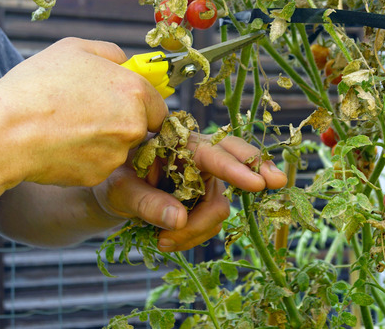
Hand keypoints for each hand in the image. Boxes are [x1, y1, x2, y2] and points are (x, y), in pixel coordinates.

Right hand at [0, 37, 167, 186]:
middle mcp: (133, 126)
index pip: (158, 107)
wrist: (6, 131)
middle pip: (139, 128)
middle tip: (87, 113)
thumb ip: (110, 53)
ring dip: (101, 140)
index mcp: (135, 92)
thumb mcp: (75, 48)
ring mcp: (116, 154)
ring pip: (118, 148)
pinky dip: (84, 158)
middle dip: (120, 123)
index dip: (140, 105)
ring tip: (67, 126)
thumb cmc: (38, 85)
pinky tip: (60, 145)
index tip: (120, 103)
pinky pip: (97, 165)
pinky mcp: (97, 176)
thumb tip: (124, 62)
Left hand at [93, 134, 286, 251]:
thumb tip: (179, 220)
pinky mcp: (203, 200)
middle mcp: (196, 156)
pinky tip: (167, 242)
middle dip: (257, 171)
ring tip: (163, 242)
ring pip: (220, 206)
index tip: (256, 183)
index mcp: (177, 142)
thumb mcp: (119, 189)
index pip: (212, 152)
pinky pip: (210, 223)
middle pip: (236, 158)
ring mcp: (203, 179)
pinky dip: (193, 237)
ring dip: (198, 230)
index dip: (235, 167)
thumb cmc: (112, 177)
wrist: (107, 191)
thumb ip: (147, 202)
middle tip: (277, 183)